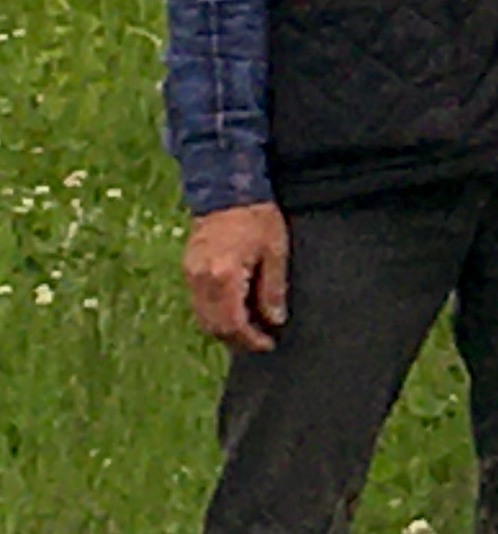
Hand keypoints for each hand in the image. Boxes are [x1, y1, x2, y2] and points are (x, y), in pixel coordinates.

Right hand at [184, 202, 290, 350]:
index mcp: (224, 276)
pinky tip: (234, 309)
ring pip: (201, 317)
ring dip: (223, 328)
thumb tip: (274, 320)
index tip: (267, 344)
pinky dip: (214, 313)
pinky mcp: (187, 267)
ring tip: (249, 328)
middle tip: (260, 340)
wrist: (227, 190)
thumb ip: (272, 290)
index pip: (232, 323)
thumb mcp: (275, 253)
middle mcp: (200, 279)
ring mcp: (189, 273)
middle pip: (213, 325)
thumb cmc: (257, 217)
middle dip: (236, 338)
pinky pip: (197, 302)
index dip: (250, 339)